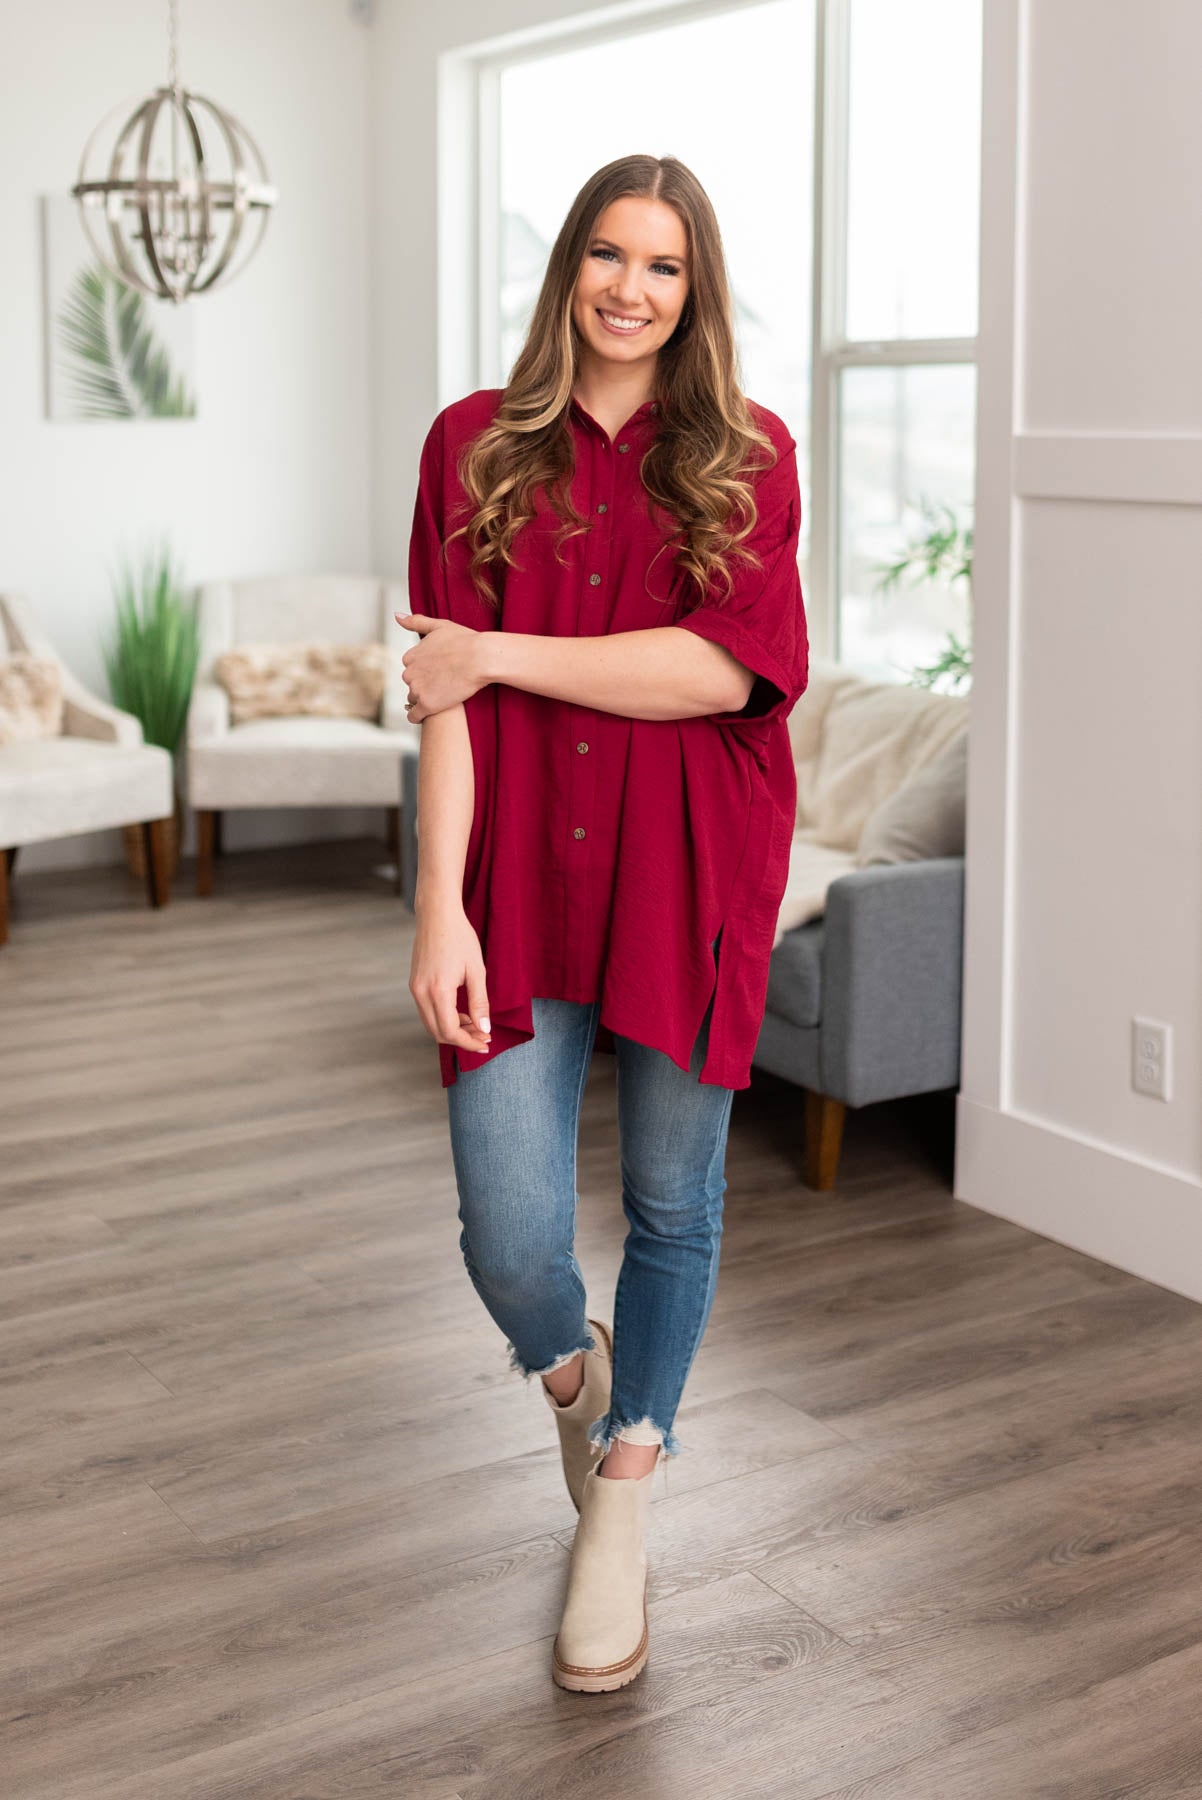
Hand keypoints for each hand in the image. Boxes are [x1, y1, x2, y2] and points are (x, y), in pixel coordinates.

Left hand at [395, 612, 486, 719]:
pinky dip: (418, 717)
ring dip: (424, 699)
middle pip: (412, 684)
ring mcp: (417, 690)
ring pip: (414, 699)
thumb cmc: (465, 640)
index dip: (425, 671)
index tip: (438, 672)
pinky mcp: (427, 705)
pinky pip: (414, 716)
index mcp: (410, 656)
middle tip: (443, 685)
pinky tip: (426, 715)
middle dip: (424, 685)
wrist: (481, 658)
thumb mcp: (439, 625)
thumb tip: (396, 616)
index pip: (411, 668)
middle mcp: (409, 673)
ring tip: (442, 697)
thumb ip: (416, 622)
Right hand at [409, 898, 492, 1054]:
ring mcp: (415, 989)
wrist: (437, 915)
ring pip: (431, 1024)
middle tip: (483, 1037)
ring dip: (452, 1030)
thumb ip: (480, 1002)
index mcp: (438, 990)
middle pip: (438, 1032)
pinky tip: (461, 1012)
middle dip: (461, 1040)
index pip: (450, 1031)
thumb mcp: (476, 970)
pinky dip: (443, 1018)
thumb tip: (484, 1029)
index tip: (485, 1043)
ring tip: (475, 1025)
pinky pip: (427, 1011)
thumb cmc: (460, 938)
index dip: (468, 1042)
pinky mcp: (414, 984)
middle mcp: (421, 993)